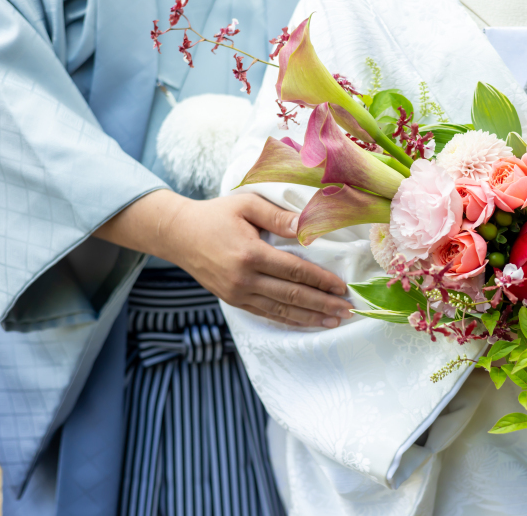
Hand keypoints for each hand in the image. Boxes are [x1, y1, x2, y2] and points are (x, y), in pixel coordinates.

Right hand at [95, 190, 353, 327]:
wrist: (178, 234)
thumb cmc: (215, 214)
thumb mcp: (246, 204)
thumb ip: (278, 215)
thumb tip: (306, 226)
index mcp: (251, 253)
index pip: (295, 271)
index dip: (321, 281)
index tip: (343, 287)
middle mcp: (244, 279)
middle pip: (293, 295)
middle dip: (323, 304)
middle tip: (349, 311)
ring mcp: (238, 293)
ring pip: (282, 310)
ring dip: (311, 318)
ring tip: (335, 321)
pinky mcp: (233, 300)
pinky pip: (267, 314)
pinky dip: (290, 320)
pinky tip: (307, 322)